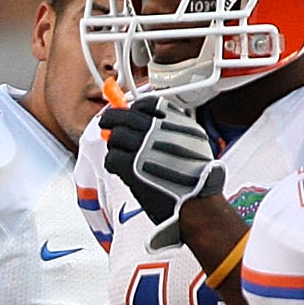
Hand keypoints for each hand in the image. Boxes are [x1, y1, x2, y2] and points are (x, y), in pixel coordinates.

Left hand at [102, 99, 223, 248]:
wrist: (198, 200)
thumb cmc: (198, 178)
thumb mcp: (195, 142)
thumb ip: (174, 130)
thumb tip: (153, 122)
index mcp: (175, 121)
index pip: (146, 103)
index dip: (134, 108)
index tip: (129, 113)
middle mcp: (159, 130)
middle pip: (125, 117)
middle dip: (111, 119)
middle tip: (105, 123)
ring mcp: (144, 147)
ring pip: (115, 136)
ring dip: (114, 145)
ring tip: (119, 153)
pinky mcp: (132, 167)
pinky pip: (112, 158)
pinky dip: (113, 163)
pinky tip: (120, 169)